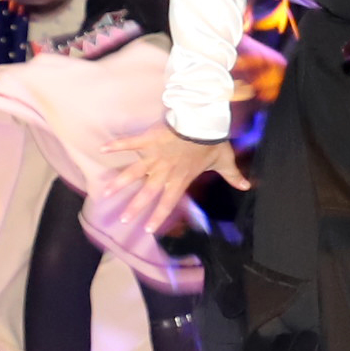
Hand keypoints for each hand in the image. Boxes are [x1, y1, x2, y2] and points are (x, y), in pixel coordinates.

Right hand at [100, 127, 246, 243]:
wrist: (203, 120)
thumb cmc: (212, 140)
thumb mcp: (224, 160)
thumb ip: (233, 175)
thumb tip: (247, 186)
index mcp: (180, 178)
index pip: (168, 202)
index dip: (158, 216)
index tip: (148, 230)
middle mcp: (164, 171)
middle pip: (147, 192)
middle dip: (135, 207)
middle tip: (123, 220)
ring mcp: (154, 156)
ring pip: (134, 172)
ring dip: (120, 183)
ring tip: (106, 193)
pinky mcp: (148, 140)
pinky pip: (130, 143)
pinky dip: (116, 145)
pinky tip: (102, 148)